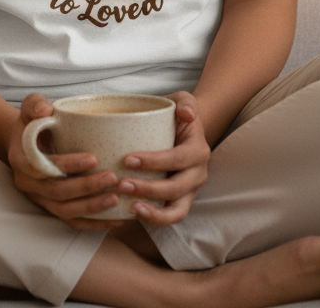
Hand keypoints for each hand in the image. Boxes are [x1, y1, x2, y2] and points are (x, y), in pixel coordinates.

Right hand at [7, 93, 125, 230]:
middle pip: (58, 192)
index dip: (68, 165)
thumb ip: (35, 104)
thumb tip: (47, 109)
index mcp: (22, 160)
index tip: (93, 158)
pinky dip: (93, 223)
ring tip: (116, 199)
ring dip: (91, 208)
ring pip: (65, 212)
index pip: (44, 167)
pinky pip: (72, 222)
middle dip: (86, 188)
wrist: (25, 143)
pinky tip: (115, 219)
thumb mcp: (30, 107)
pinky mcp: (52, 209)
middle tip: (112, 178)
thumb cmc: (33, 122)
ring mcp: (40, 200)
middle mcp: (28, 184)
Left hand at [116, 90, 209, 225]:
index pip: (177, 159)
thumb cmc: (178, 115)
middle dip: (149, 189)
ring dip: (153, 212)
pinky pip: (170, 216)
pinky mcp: (181, 201)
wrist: (185, 131)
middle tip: (122, 184)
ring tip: (130, 207)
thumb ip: (186, 103)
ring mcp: (190, 191)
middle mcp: (198, 173)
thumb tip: (186, 114)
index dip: (154, 162)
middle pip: (176, 188)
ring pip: (177, 210)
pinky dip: (153, 218)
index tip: (128, 159)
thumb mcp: (184, 100)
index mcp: (198, 150)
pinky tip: (132, 213)